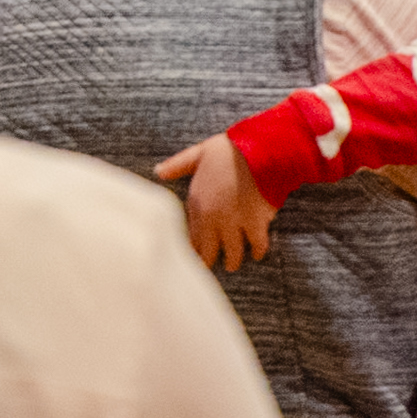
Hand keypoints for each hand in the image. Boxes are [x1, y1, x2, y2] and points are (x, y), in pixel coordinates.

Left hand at [155, 135, 278, 272]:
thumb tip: (157, 171)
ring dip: (232, 261)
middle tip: (208, 268)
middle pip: (208, 251)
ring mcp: (234, 222)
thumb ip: (176, 165)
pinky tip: (256, 254)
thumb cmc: (228, 149)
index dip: (191, 247)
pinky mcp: (256, 223)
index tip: (190, 256)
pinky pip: (257, 245)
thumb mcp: (197, 153)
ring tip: (232, 265)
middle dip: (208, 261)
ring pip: (232, 253)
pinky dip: (257, 251)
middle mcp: (213, 217)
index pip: (190, 235)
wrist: (259, 151)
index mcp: (197, 202)